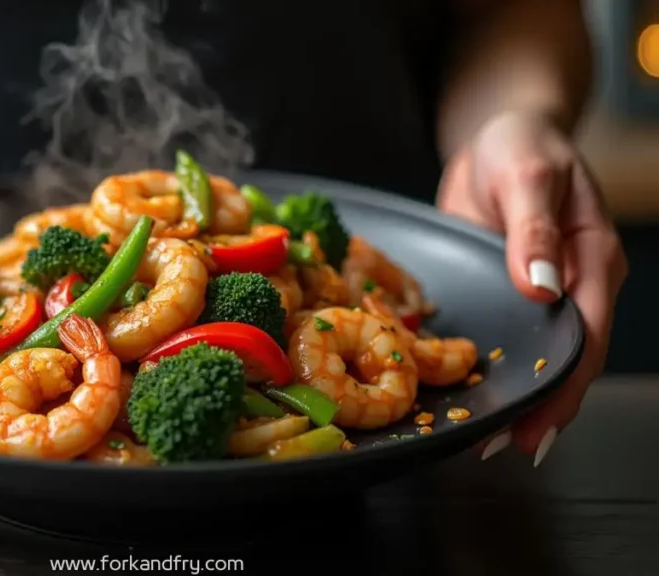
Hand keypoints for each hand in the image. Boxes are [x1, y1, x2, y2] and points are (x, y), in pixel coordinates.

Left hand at [437, 110, 627, 465]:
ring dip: (519, 397)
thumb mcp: (526, 175)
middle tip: (505, 447)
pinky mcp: (513, 294)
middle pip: (568, 358)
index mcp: (591, 257)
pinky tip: (471, 395)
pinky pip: (509, 338)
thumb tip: (542, 286)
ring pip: (540, 355)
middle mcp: (574, 284)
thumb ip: (533, 229)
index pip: (587, 334)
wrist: (496, 137)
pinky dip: (495, 369)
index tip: (539, 422)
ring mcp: (543, 293)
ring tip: (485, 440)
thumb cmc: (519, 145)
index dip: (566, 383)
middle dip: (543, 407)